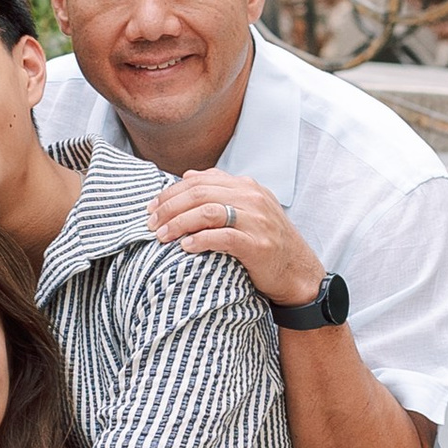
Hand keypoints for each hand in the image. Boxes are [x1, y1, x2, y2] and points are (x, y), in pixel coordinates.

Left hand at [145, 170, 321, 311]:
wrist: (297, 272)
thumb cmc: (266, 242)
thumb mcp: (248, 209)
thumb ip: (220, 191)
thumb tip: (187, 175)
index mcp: (247, 187)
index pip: (199, 181)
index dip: (170, 193)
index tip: (151, 208)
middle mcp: (252, 198)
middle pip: (199, 193)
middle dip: (169, 208)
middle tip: (150, 224)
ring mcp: (257, 221)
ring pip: (207, 212)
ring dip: (178, 223)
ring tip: (161, 236)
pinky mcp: (258, 245)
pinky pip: (222, 237)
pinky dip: (199, 240)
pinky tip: (184, 247)